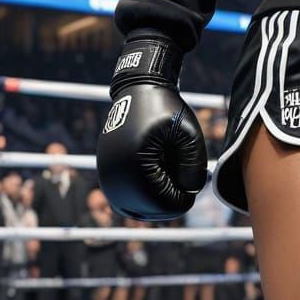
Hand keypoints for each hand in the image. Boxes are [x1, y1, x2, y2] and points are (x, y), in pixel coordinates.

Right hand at [96, 35, 207, 220]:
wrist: (140, 88)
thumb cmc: (167, 109)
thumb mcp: (190, 134)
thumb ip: (193, 167)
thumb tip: (188, 193)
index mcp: (134, 165)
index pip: (162, 205)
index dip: (183, 199)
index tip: (194, 180)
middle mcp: (113, 175)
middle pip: (146, 211)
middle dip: (169, 201)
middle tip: (184, 179)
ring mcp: (106, 174)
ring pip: (133, 207)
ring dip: (154, 200)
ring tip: (171, 174)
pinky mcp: (105, 171)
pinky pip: (124, 197)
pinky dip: (142, 195)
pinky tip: (158, 178)